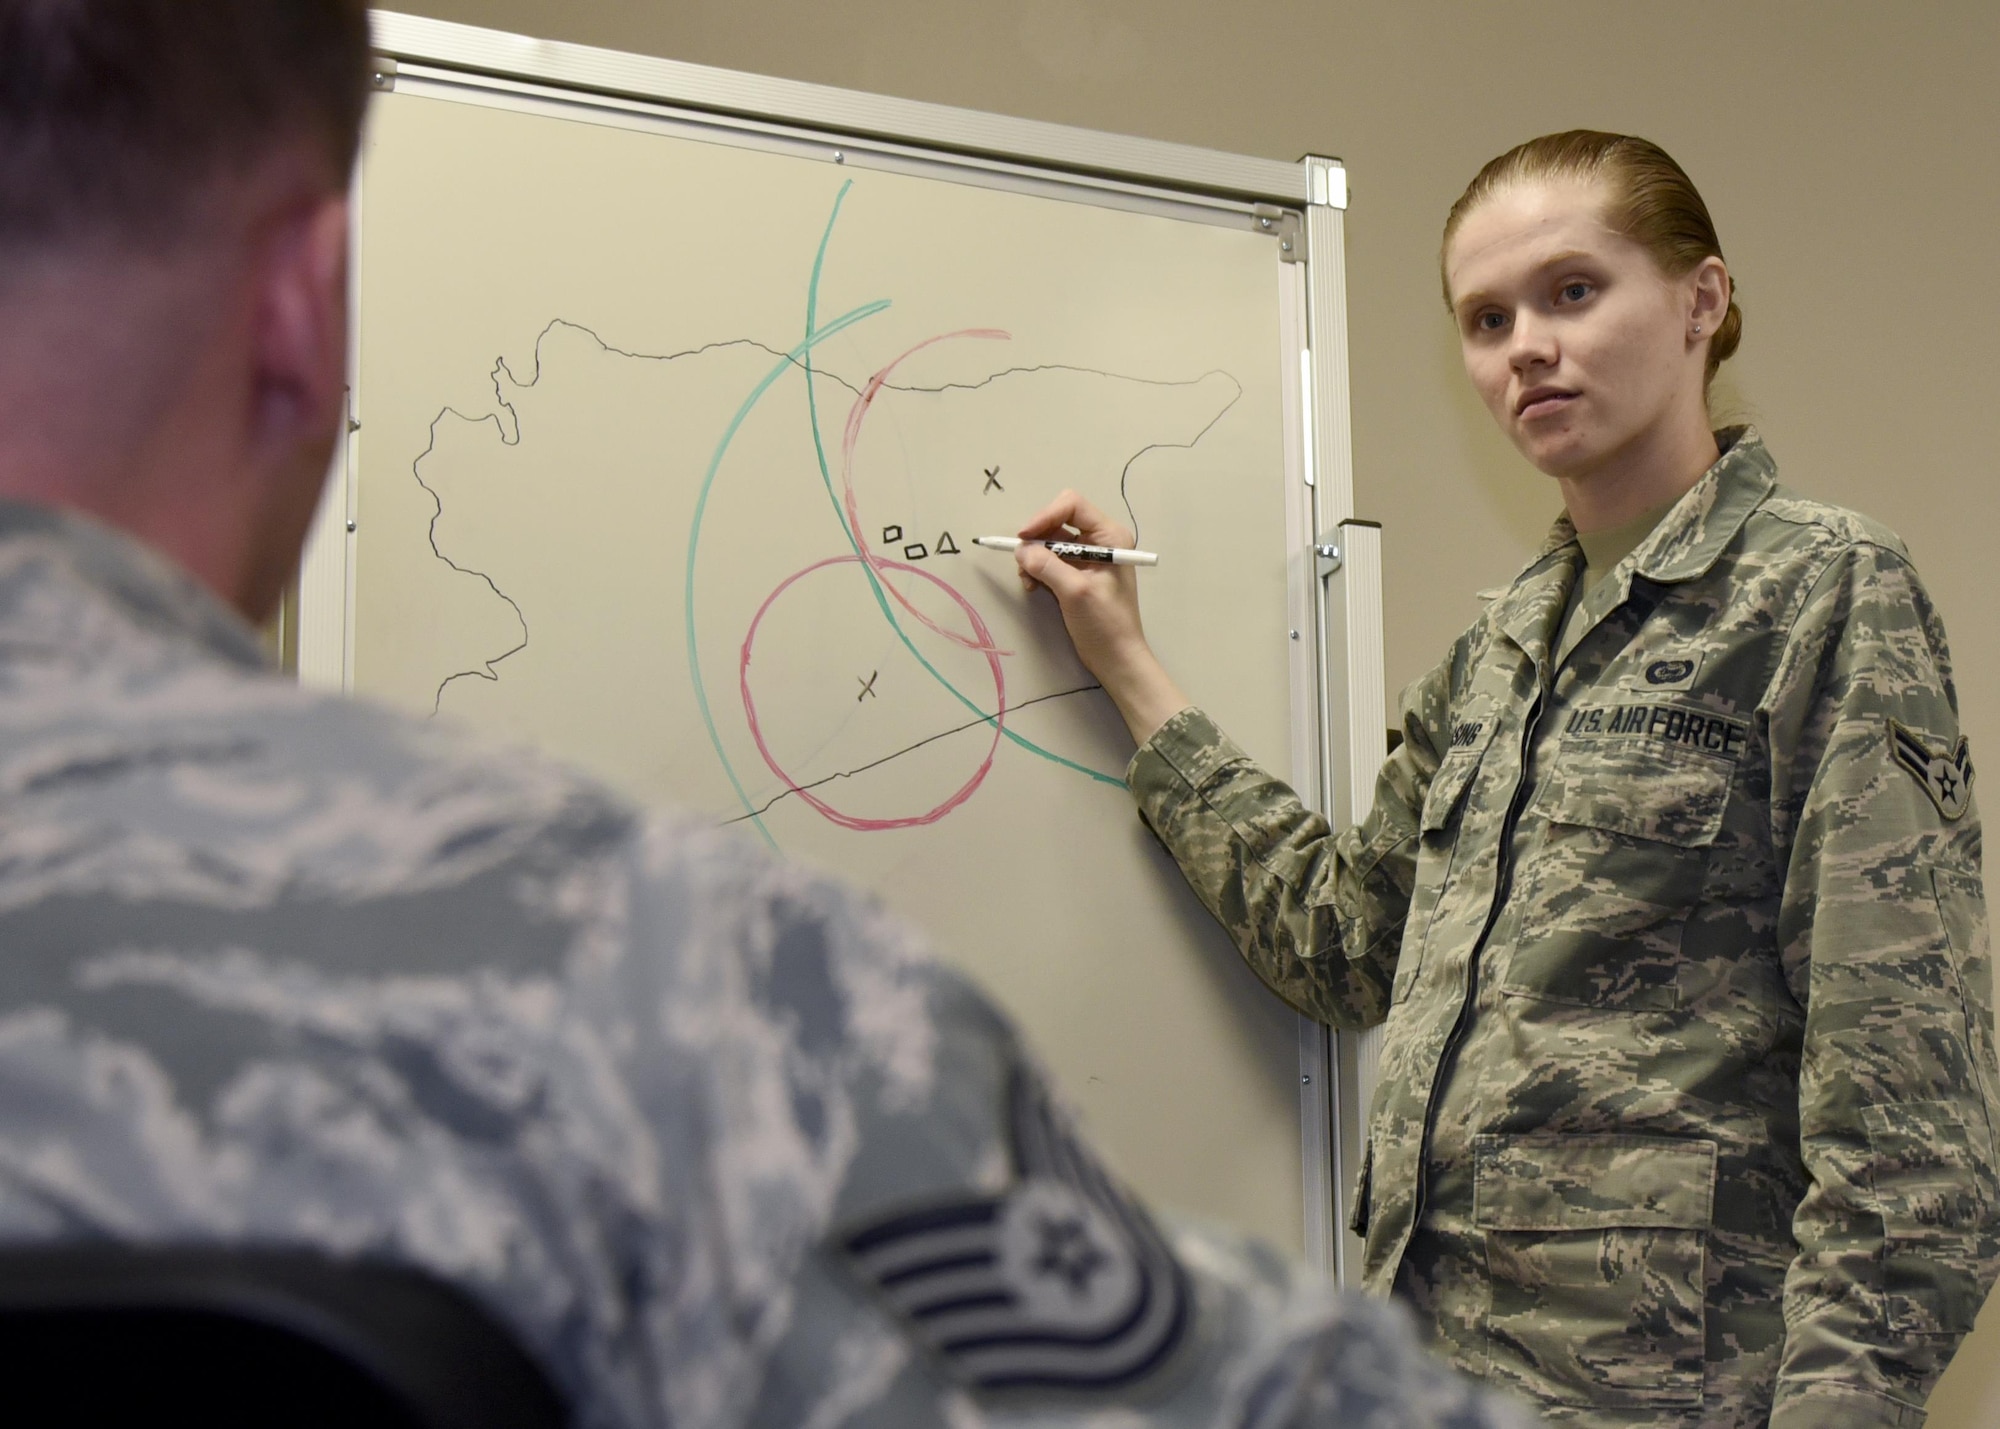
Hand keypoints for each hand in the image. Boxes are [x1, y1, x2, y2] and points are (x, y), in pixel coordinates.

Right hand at [1015, 490, 1189, 745]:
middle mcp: (1100, 541)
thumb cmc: (1105, 624)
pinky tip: (1033, 586)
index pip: (1071, 506)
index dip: (1044, 516)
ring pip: (1050, 542)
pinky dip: (1037, 569)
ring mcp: (1088, 557)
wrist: (1116, 658)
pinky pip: (1050, 560)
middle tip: (1022, 562)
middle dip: (1036, 539)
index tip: (1023, 537)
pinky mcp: (1077, 573)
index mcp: (1109, 537)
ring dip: (1034, 557)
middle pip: (1058, 521)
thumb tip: (1021, 550)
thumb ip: (1047, 566)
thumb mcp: (1075, 592)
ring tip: (1027, 580)